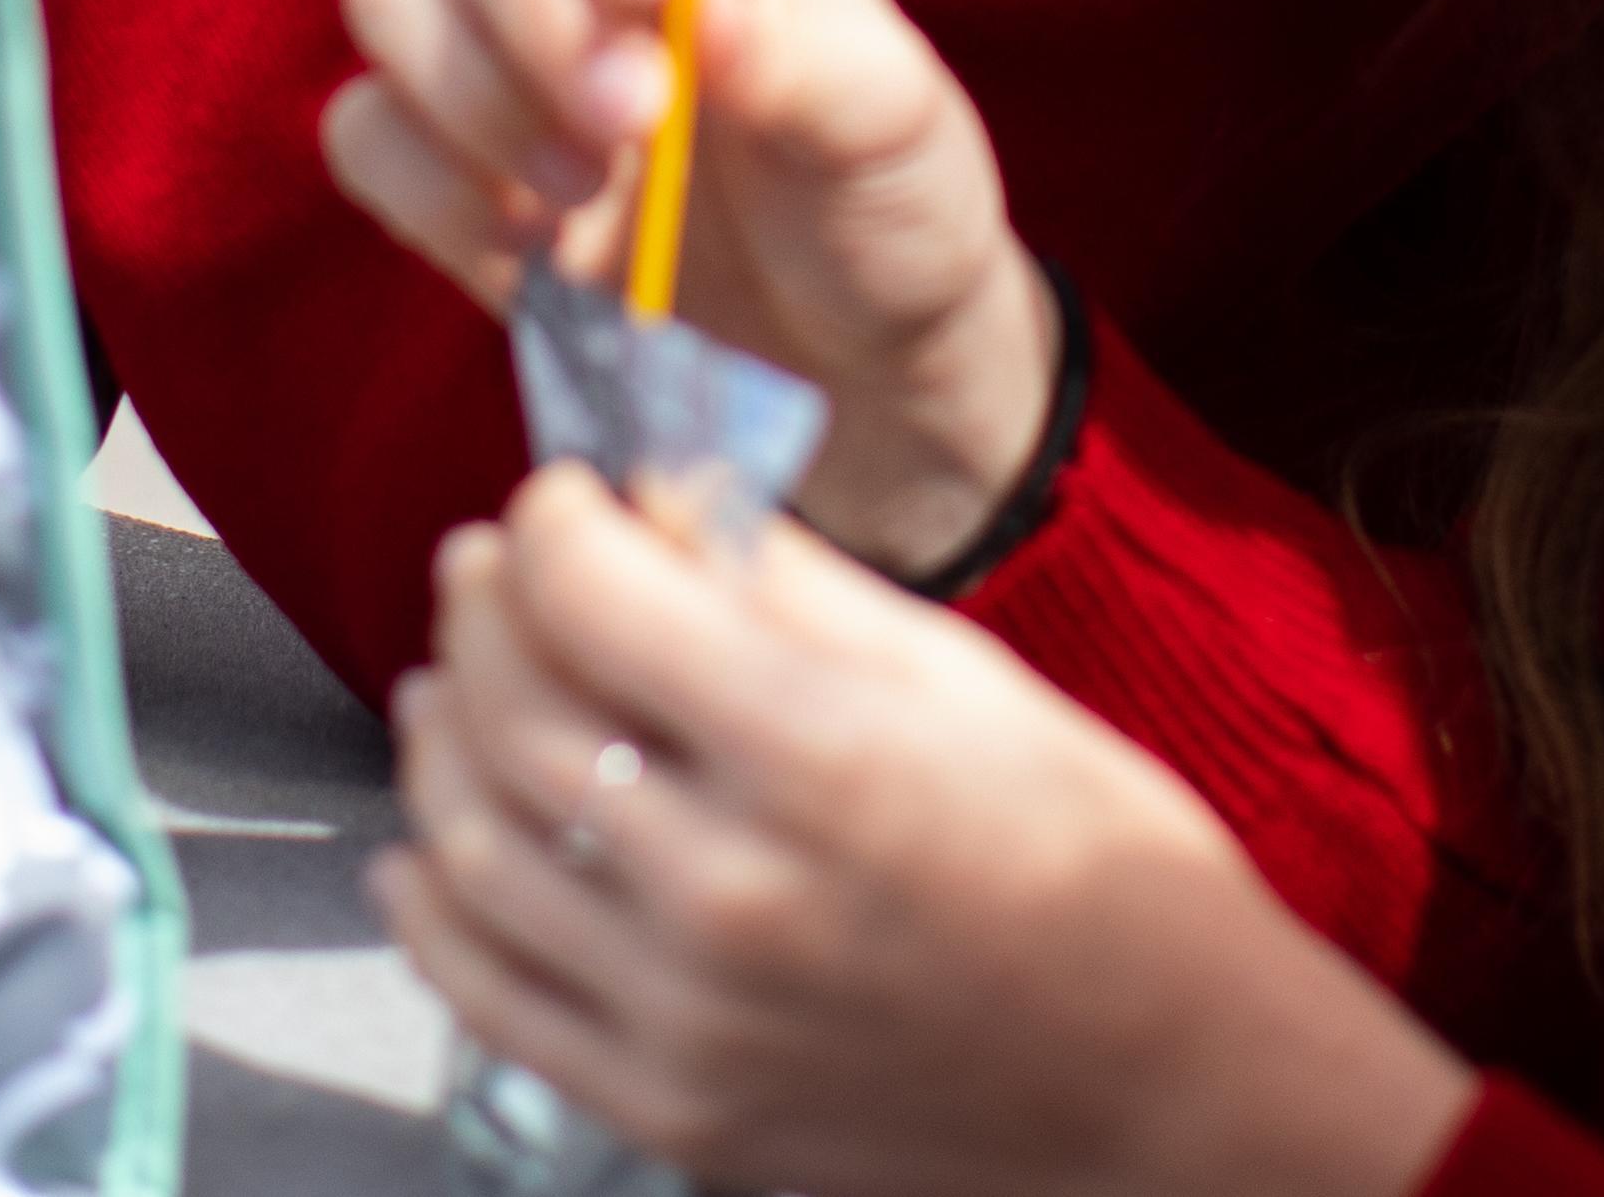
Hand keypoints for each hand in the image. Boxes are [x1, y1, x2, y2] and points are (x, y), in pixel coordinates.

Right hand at [329, 0, 1060, 572]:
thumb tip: (688, 5)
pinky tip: (525, 248)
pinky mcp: (459, 180)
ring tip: (584, 193)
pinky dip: (425, 183)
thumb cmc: (892, 208)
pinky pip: (365, 134)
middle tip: (635, 125)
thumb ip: (801, 63)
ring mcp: (511, 70)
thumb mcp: (892, 131)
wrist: (863, 373)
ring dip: (468, 92)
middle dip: (539, 19)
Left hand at [383, 470, 1478, 1196]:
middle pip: (517, 711)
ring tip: (446, 683)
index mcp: (824, 760)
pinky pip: (491, 997)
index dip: (554, 519)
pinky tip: (423, 850)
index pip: (597, 598)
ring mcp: (691, 1018)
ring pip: (477, 846)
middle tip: (493, 564)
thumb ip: (798, 592)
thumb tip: (669, 501)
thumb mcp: (975, 687)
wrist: (1180, 1097)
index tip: (562, 492)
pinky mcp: (673, 1111)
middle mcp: (734, 893)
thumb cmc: (1111, 876)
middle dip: (486, 608)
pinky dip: (433, 909)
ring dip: (438, 740)